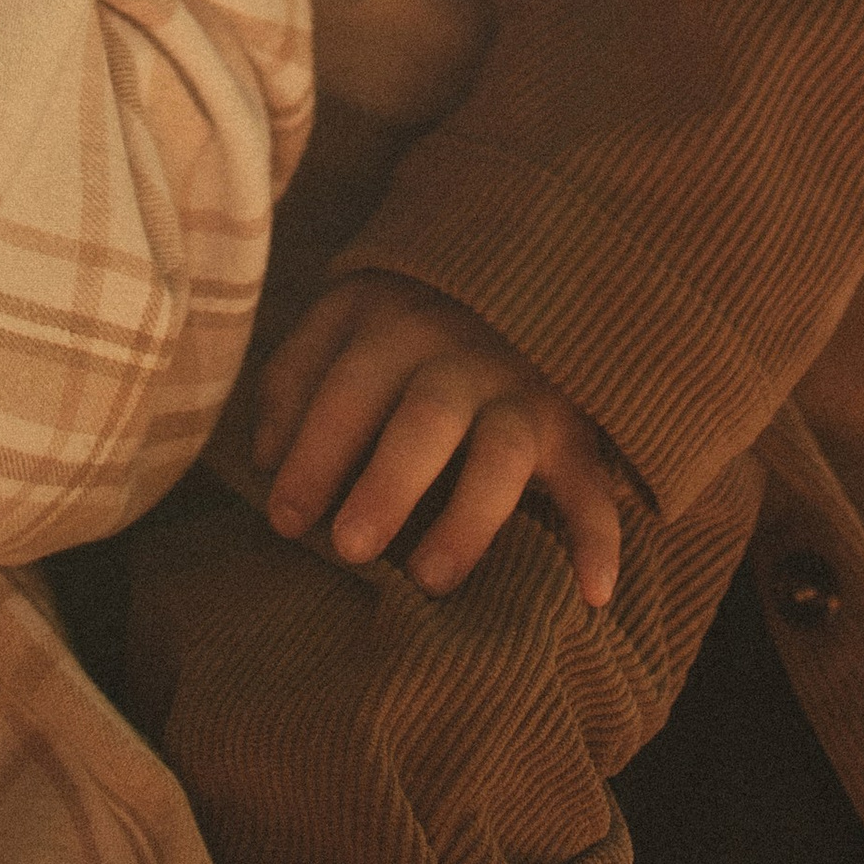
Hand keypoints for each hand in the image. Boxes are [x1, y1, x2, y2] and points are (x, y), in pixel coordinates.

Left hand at [252, 273, 623, 608]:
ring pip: (502, 453)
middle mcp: (463, 351)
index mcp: (394, 323)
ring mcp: (524, 386)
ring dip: (469, 519)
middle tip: (348, 548)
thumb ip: (294, 379)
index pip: (349, 386)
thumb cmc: (403, 325)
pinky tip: (591, 594)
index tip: (284, 519)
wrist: (516, 269)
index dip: (314, 452)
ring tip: (429, 580)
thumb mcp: (341, 323)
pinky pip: (593, 482)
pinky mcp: (575, 425)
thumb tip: (265, 457)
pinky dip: (597, 537)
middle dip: (388, 483)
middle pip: (427, 416)